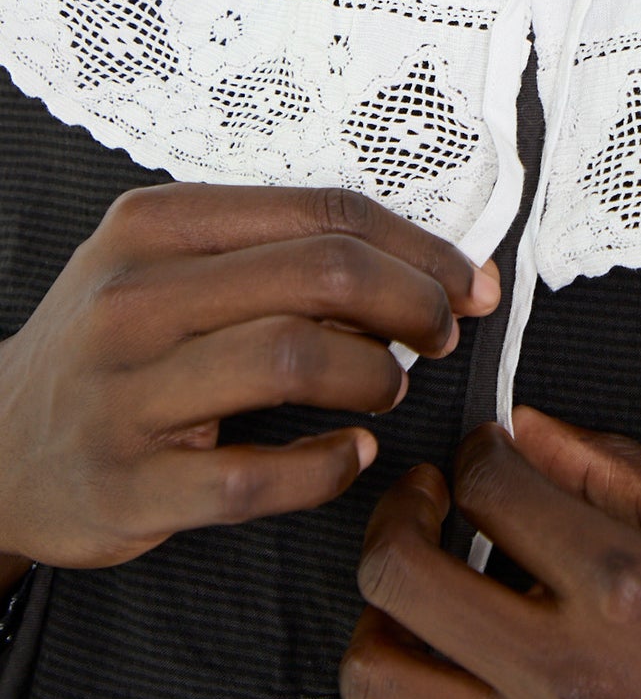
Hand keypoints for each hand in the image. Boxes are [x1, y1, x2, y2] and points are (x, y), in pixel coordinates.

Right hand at [0, 181, 498, 570]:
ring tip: (387, 388)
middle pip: (322, 274)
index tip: (466, 279)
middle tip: (440, 333)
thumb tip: (427, 268)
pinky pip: (255, 478)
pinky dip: (325, 468)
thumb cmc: (115, 348)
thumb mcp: (170, 268)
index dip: (416, 247)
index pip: (322, 212)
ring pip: (294, 360)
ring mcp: (123, 395)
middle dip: (412, 303)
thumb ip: (280, 255)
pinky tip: (349, 458)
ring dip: (373, 376)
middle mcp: (132, 299)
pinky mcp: (128, 487)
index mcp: (154, 225)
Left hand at [342, 407, 640, 698]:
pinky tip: (430, 693)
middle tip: (424, 499)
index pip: (490, 484)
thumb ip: (618, 472)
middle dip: (398, 513)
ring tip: (416, 594)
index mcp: (625, 584)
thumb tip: (535, 429)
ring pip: (380, 680)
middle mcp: (568, 673)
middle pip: (401, 574)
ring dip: (380, 620)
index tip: (489, 452)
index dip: (478, 448)